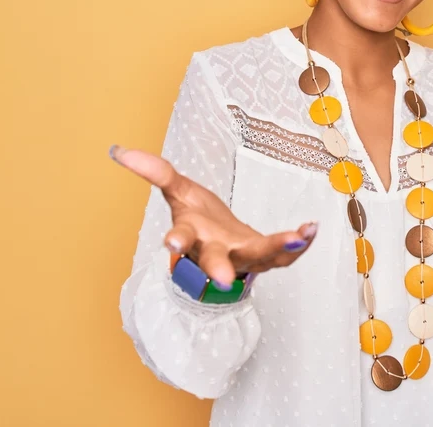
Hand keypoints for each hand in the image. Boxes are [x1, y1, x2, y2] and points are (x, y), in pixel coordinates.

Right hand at [110, 144, 317, 288]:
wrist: (224, 245)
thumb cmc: (200, 221)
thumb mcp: (179, 193)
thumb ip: (156, 173)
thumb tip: (119, 151)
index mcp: (192, 236)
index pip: (181, 238)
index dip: (175, 242)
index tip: (170, 244)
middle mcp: (216, 252)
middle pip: (216, 261)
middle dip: (218, 269)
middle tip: (224, 280)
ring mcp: (244, 258)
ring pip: (260, 257)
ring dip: (279, 248)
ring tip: (299, 236)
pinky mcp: (268, 258)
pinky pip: (286, 255)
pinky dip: (300, 243)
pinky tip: (313, 228)